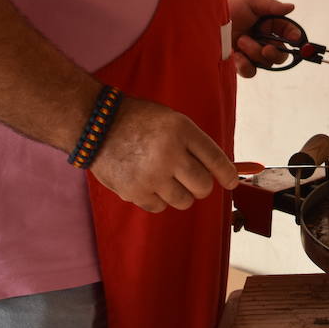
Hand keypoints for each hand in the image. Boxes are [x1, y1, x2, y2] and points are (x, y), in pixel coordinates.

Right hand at [91, 96, 237, 212]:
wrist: (96, 124)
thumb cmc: (138, 121)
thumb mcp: (171, 120)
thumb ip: (193, 143)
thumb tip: (217, 171)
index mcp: (181, 131)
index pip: (215, 159)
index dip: (227, 173)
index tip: (232, 181)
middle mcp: (169, 154)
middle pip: (202, 186)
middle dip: (201, 185)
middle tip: (192, 179)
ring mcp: (151, 176)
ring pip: (184, 201)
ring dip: (181, 194)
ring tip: (167, 179)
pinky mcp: (135, 192)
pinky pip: (160, 207)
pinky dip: (159, 199)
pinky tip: (149, 183)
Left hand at [228, 0, 294, 77]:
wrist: (203, 21)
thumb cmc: (225, 6)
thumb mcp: (249, 0)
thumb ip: (272, 6)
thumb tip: (291, 7)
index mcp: (266, 23)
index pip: (286, 32)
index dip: (293, 36)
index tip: (295, 38)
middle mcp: (260, 39)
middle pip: (281, 53)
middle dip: (276, 52)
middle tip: (266, 48)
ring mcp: (250, 53)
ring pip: (266, 62)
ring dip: (255, 52)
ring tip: (240, 41)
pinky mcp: (239, 64)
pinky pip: (251, 71)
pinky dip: (245, 65)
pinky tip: (235, 55)